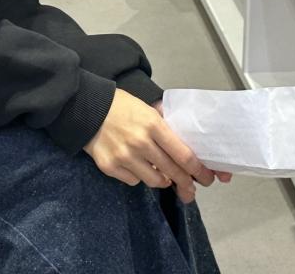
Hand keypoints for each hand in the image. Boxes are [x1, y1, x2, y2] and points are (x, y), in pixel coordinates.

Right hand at [85, 90, 215, 201]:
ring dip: (163, 180)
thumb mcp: (148, 109)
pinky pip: (133, 181)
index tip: (207, 177)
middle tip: (191, 188)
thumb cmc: (122, 106)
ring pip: (154, 181)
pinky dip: (139, 177)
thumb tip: (185, 148)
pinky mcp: (110, 167)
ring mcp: (124, 157)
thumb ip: (165, 128)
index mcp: (154, 125)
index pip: (183, 155)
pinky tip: (138, 167)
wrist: (88, 108)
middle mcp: (141, 143)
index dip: (198, 170)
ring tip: (164, 176)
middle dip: (186, 182)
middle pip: (172, 171)